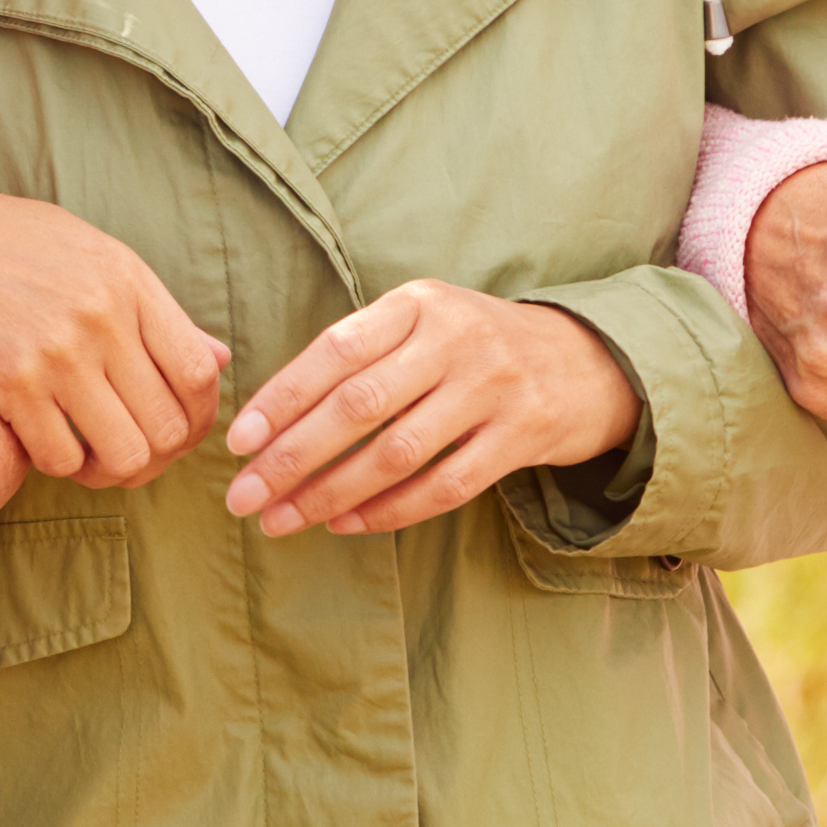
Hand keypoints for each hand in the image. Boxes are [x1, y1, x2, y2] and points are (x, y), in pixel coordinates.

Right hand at [0, 167, 233, 484]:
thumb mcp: (86, 254)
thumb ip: (153, 309)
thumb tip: (220, 359)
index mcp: (128, 280)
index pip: (200, 374)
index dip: (200, 420)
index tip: (179, 431)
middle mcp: (101, 318)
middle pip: (168, 425)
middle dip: (159, 457)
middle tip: (133, 456)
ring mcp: (56, 353)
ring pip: (124, 454)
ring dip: (113, 471)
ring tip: (93, 459)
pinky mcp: (8, 384)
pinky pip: (61, 459)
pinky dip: (61, 465)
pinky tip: (46, 444)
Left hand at [224, 281, 640, 537]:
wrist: (587, 361)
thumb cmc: (476, 345)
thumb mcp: (424, 320)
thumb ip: (361, 352)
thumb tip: (270, 418)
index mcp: (419, 302)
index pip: (336, 350)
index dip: (283, 399)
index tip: (239, 441)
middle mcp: (456, 339)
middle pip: (359, 406)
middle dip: (292, 457)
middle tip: (244, 497)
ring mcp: (493, 389)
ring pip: (397, 453)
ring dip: (330, 493)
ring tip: (282, 520)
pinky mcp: (521, 438)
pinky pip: (443, 486)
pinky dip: (387, 511)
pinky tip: (343, 524)